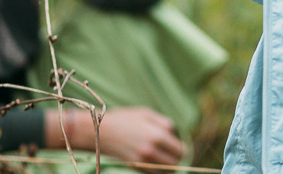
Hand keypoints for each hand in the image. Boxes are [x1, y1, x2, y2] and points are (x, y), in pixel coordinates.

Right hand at [48, 107, 183, 170]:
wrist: (100, 131)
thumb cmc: (124, 119)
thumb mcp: (147, 114)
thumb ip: (165, 124)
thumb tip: (176, 134)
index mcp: (158, 134)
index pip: (180, 149)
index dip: (182, 149)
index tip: (180, 148)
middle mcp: (152, 149)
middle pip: (174, 163)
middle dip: (176, 159)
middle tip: (173, 155)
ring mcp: (142, 160)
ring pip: (164, 171)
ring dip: (168, 167)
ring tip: (164, 160)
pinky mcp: (134, 166)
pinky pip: (152, 173)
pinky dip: (156, 170)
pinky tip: (154, 163)